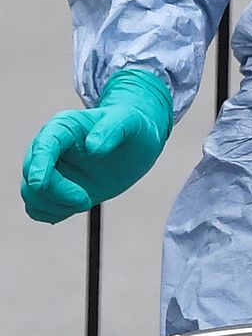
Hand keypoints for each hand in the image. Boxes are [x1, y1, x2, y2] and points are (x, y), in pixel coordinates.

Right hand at [21, 69, 172, 223]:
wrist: (136, 144)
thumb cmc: (131, 127)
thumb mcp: (129, 121)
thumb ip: (113, 130)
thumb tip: (94, 147)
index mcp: (64, 127)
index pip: (43, 146)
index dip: (39, 165)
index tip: (40, 184)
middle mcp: (51, 149)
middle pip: (32, 174)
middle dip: (55, 193)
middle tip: (86, 200)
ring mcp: (53, 170)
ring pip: (31, 194)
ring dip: (54, 206)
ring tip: (86, 201)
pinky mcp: (59, 190)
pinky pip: (39, 208)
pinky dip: (52, 214)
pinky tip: (75, 207)